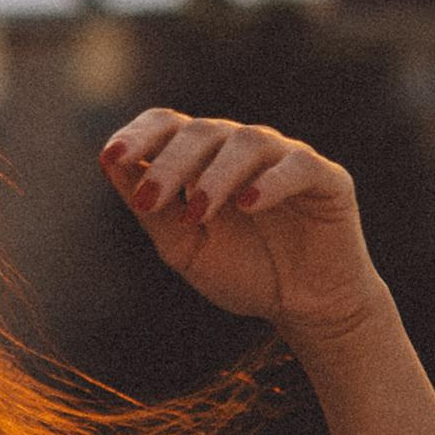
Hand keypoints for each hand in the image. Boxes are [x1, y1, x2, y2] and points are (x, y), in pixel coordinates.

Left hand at [98, 110, 384, 341]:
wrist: (305, 308)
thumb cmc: (244, 273)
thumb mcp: (184, 247)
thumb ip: (150, 210)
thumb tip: (108, 164)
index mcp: (204, 159)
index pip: (168, 125)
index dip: (139, 135)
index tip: (111, 157)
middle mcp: (242, 149)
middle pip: (201, 132)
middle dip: (170, 164)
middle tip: (150, 199)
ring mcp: (285, 159)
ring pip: (246, 142)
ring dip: (215, 175)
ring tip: (198, 211)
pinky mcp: (326, 179)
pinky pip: (297, 166)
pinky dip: (270, 181)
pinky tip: (248, 203)